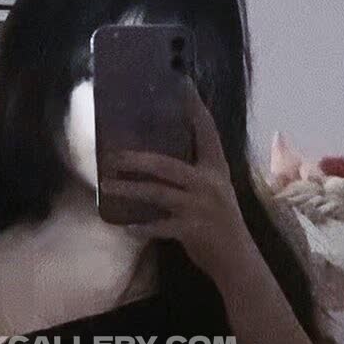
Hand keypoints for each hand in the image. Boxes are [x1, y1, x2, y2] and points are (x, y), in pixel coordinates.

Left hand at [100, 77, 248, 275]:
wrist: (237, 260)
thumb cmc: (221, 224)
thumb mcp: (215, 192)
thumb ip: (195, 175)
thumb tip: (162, 161)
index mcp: (217, 169)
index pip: (206, 131)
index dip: (195, 107)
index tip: (182, 82)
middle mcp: (209, 184)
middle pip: (167, 165)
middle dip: (136, 159)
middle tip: (112, 156)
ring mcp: (200, 208)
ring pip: (157, 193)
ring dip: (129, 189)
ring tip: (106, 186)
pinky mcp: (192, 231)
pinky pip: (159, 226)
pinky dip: (141, 227)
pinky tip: (125, 226)